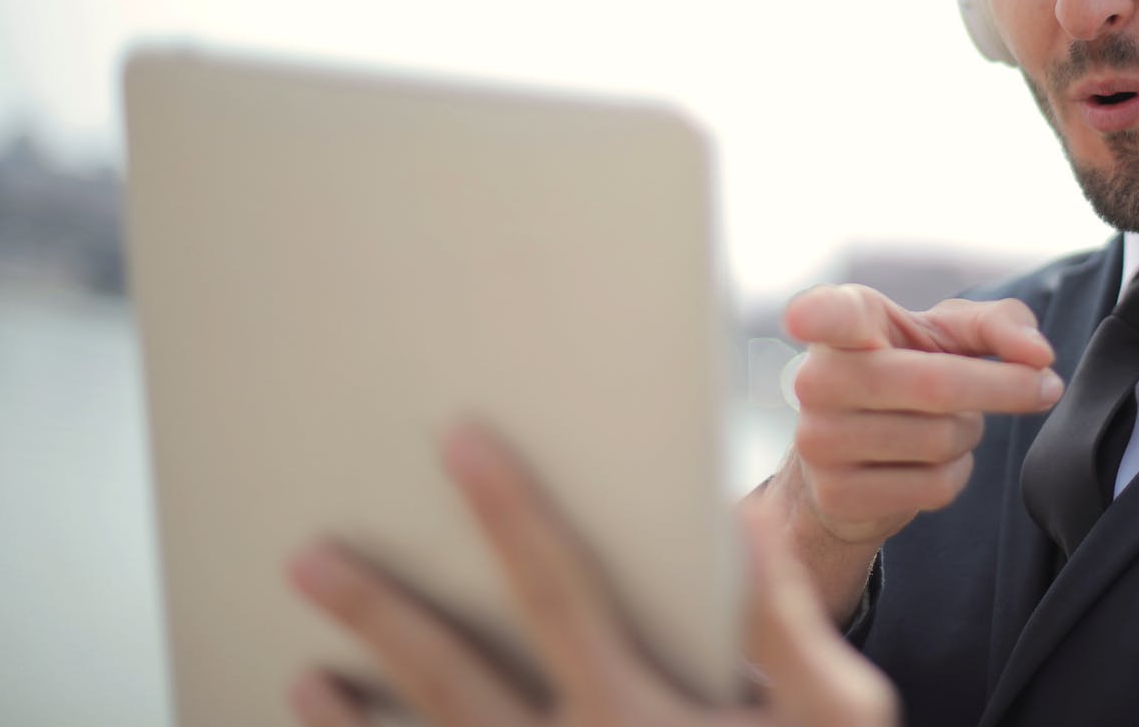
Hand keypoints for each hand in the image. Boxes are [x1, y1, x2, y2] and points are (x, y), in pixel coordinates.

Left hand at [286, 423, 897, 726]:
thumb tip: (745, 526)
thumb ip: (787, 629)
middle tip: (310, 557)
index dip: (509, 510)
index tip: (458, 440)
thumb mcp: (833, 721)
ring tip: (304, 670)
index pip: (558, 589)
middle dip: (381, 611)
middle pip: (455, 676)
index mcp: (638, 709)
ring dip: (356, 716)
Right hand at [769, 285, 1061, 617]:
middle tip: (1039, 386)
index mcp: (844, 322)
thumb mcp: (948, 334)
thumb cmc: (906, 371)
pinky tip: (933, 461)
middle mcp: (818, 378)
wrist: (853, 453)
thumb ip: (999, 324)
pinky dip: (956, 474)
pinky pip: (933, 487)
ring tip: (950, 423)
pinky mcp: (835, 494)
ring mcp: (819, 441)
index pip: (825, 315)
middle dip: (1004, 388)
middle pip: (935, 385)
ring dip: (970, 433)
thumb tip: (1038, 356)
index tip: (802, 319)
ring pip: (941, 440)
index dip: (814, 315)